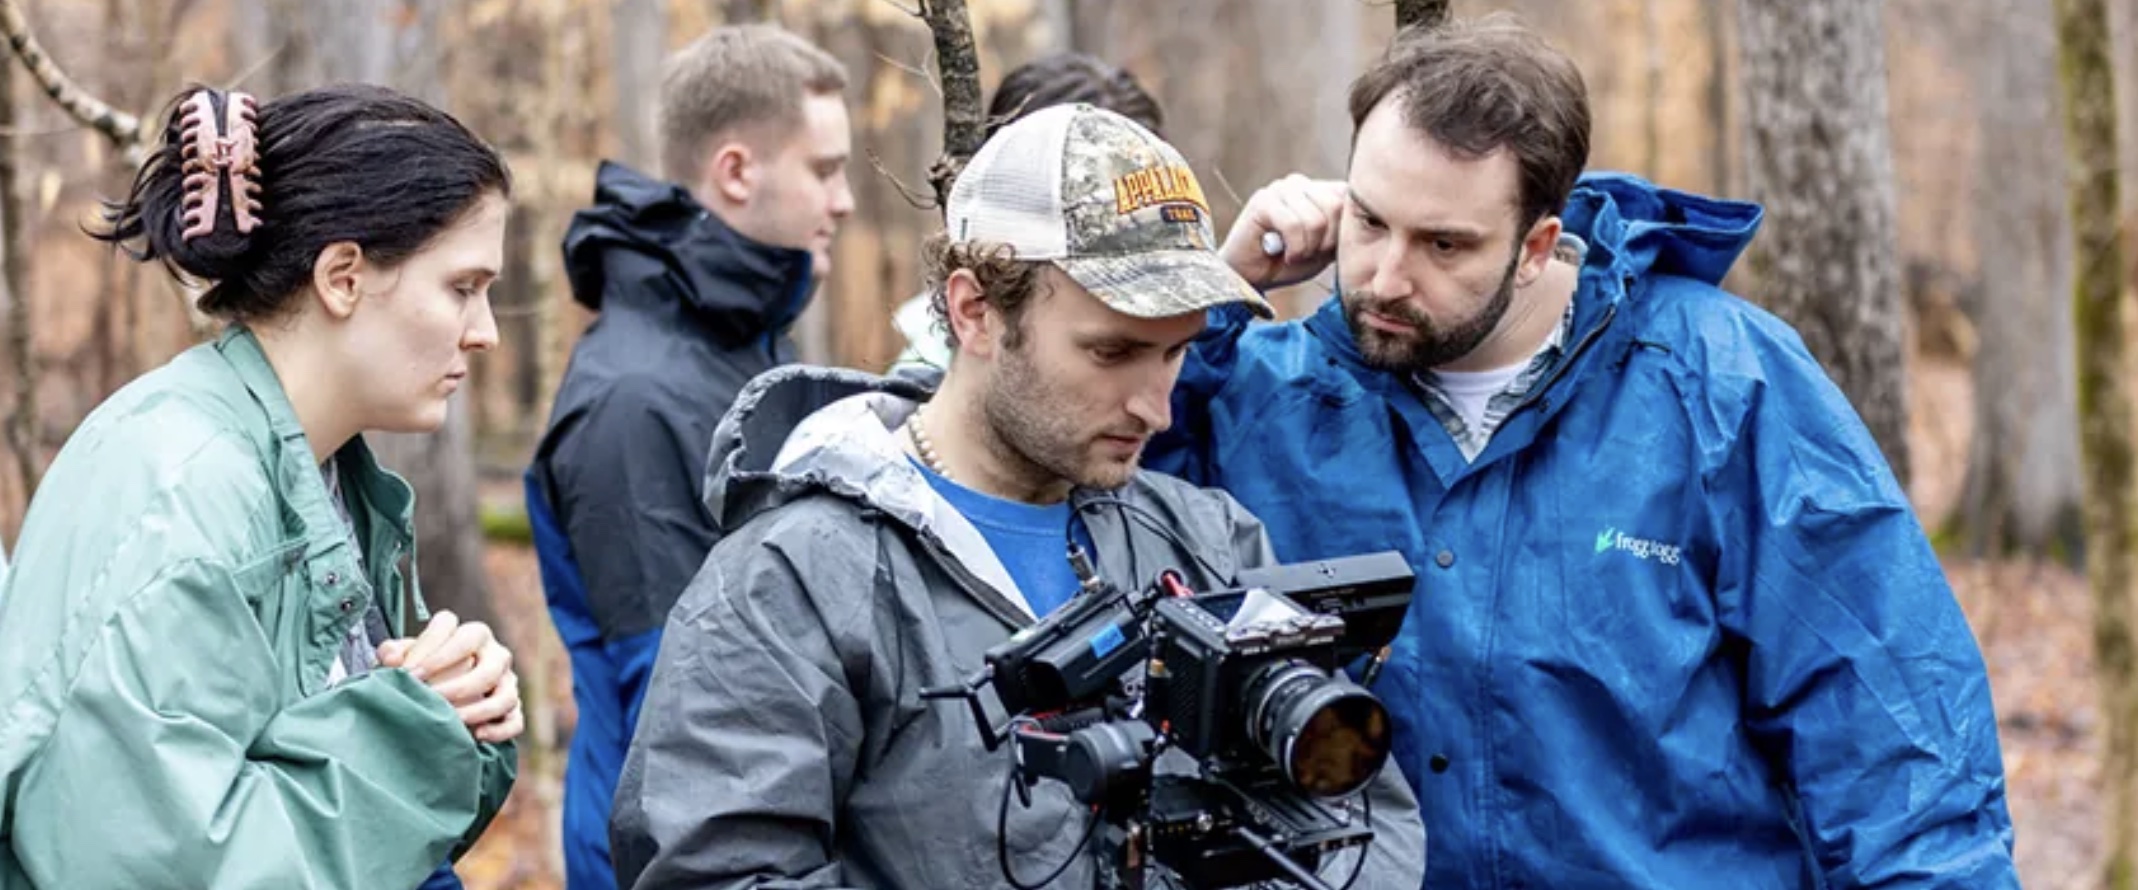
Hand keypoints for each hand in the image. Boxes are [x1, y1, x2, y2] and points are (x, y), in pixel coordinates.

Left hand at [377, 610, 524, 743]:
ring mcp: (507, 682)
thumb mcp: (407, 657)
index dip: (429, 647)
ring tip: (452, 721)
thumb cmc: (423, 671)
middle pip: (489, 666)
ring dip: (479, 710)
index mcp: (470, 633)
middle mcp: (494, 653)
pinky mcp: (512, 708)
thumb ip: (394, 653)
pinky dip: (499, 730)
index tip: (408, 672)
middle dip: (458, 686)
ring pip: (506, 696)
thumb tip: (391, 659)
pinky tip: (477, 735)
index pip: (457, 629)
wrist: (441, 695)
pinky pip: (515, 720)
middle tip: (431, 699)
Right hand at [1219, 173, 1345, 289]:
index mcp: (1318, 189)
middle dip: (1326, 241)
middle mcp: (1301, 183)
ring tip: (1293, 253)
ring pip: (1316, 219)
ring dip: (1307, 248)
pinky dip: (1293, 248)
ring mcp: (1280, 189)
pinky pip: (1293, 225)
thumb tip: (1368, 218)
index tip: (1326, 250)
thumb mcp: (1326, 248)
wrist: (1250, 279)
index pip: (1349, 197)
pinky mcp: (1262, 201)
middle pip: (1336, 207)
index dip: (1344, 230)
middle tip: (1308, 254)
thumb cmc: (1287, 263)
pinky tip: (1283, 253)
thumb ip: (1343, 230)